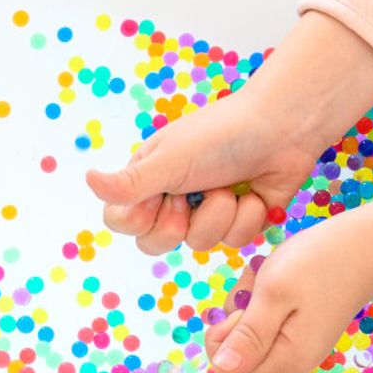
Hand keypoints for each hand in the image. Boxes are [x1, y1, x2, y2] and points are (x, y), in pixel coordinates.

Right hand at [87, 88, 321, 254]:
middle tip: (193, 196)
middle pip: (154, 243)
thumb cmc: (222, 134)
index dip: (138, 219)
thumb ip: (129, 181)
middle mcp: (173, 198)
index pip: (121, 220)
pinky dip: (247, 217)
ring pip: (199, 245)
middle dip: (181, 223)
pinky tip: (254, 193)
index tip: (159, 198)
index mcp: (149, 178)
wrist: (285, 128)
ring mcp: (206, 213)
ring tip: (230, 185)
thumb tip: (87, 179)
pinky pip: (233, 243)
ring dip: (220, 213)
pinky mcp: (238, 223)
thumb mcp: (170, 159)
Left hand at [206, 188, 372, 372]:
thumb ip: (247, 335)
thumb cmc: (322, 261)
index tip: (239, 309)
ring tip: (271, 276)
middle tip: (257, 287)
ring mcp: (297, 343)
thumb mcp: (275, 293)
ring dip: (247, 301)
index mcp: (287, 359)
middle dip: (234, 318)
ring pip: (246, 331)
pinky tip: (278, 276)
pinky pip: (264, 318)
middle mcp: (292, 359)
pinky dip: (262, 296)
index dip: (220, 343)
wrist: (372, 241)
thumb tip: (219, 371)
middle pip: (235, 353)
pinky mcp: (300, 326)